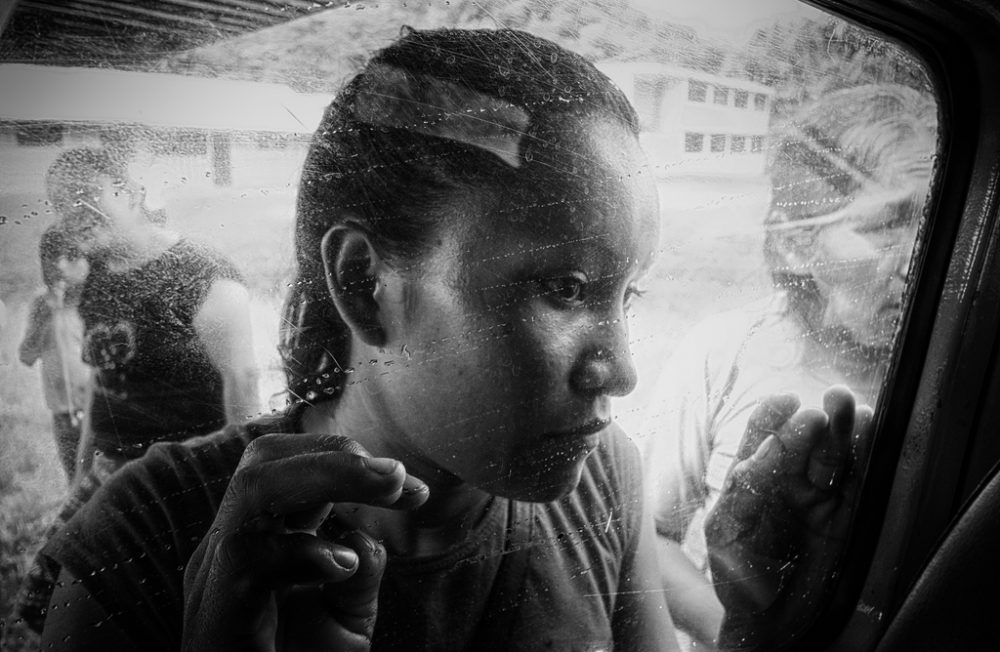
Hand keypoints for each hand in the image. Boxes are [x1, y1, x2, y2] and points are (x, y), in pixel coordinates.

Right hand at [181, 433, 429, 651]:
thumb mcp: (346, 617)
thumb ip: (361, 569)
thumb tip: (366, 534)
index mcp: (256, 540)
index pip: (287, 465)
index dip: (349, 462)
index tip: (413, 489)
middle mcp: (227, 548)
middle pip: (263, 460)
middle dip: (336, 454)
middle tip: (398, 476)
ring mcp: (214, 578)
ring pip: (254, 489)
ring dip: (329, 475)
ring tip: (388, 485)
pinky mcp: (216, 616)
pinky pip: (249, 556)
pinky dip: (305, 551)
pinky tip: (342, 567)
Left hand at [705, 385, 873, 649]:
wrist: (770, 620)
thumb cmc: (738, 573)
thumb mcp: (726, 531)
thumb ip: (743, 491)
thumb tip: (766, 450)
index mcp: (755, 474)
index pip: (764, 433)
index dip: (773, 416)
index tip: (785, 402)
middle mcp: (790, 477)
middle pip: (806, 437)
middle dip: (818, 419)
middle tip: (829, 405)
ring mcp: (822, 493)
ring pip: (836, 451)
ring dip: (846, 427)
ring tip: (854, 409)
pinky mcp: (849, 512)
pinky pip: (860, 478)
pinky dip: (868, 453)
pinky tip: (872, 429)